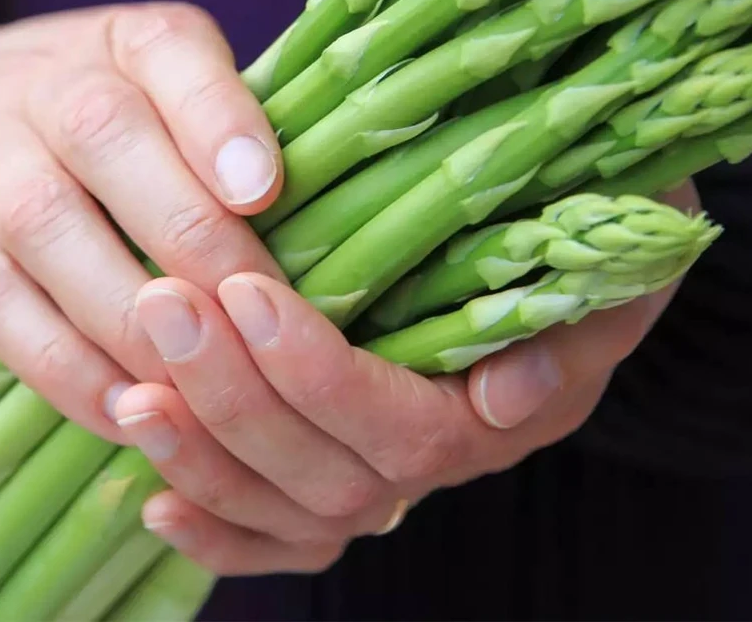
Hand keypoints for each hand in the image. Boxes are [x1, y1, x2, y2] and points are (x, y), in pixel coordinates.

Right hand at [0, 5, 284, 439]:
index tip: (264, 190)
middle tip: (256, 314)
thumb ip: (223, 132)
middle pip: (106, 137)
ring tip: (202, 383)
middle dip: (190, 234)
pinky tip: (129, 411)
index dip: (219, 118)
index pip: (170, 50)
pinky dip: (63, 366)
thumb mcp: (145, 85)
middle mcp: (43, 82)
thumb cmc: (75, 110)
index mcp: (123, 40)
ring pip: (46, 227)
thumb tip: (329, 227)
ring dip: (130, 315)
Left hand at [115, 182, 698, 574]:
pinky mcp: (344, 465)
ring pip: (288, 506)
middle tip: (161, 304)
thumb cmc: (599, 217)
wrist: (572, 217)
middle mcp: (440, 458)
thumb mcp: (620, 250)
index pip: (400, 424)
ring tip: (131, 391)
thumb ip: (584, 322)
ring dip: (204, 457)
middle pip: (326, 471)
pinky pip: (278, 533)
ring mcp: (387, 471)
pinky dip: (217, 527)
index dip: (318, 373)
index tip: (247, 292)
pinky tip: (150, 499)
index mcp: (505, 411)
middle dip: (233, 395)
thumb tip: (505, 399)